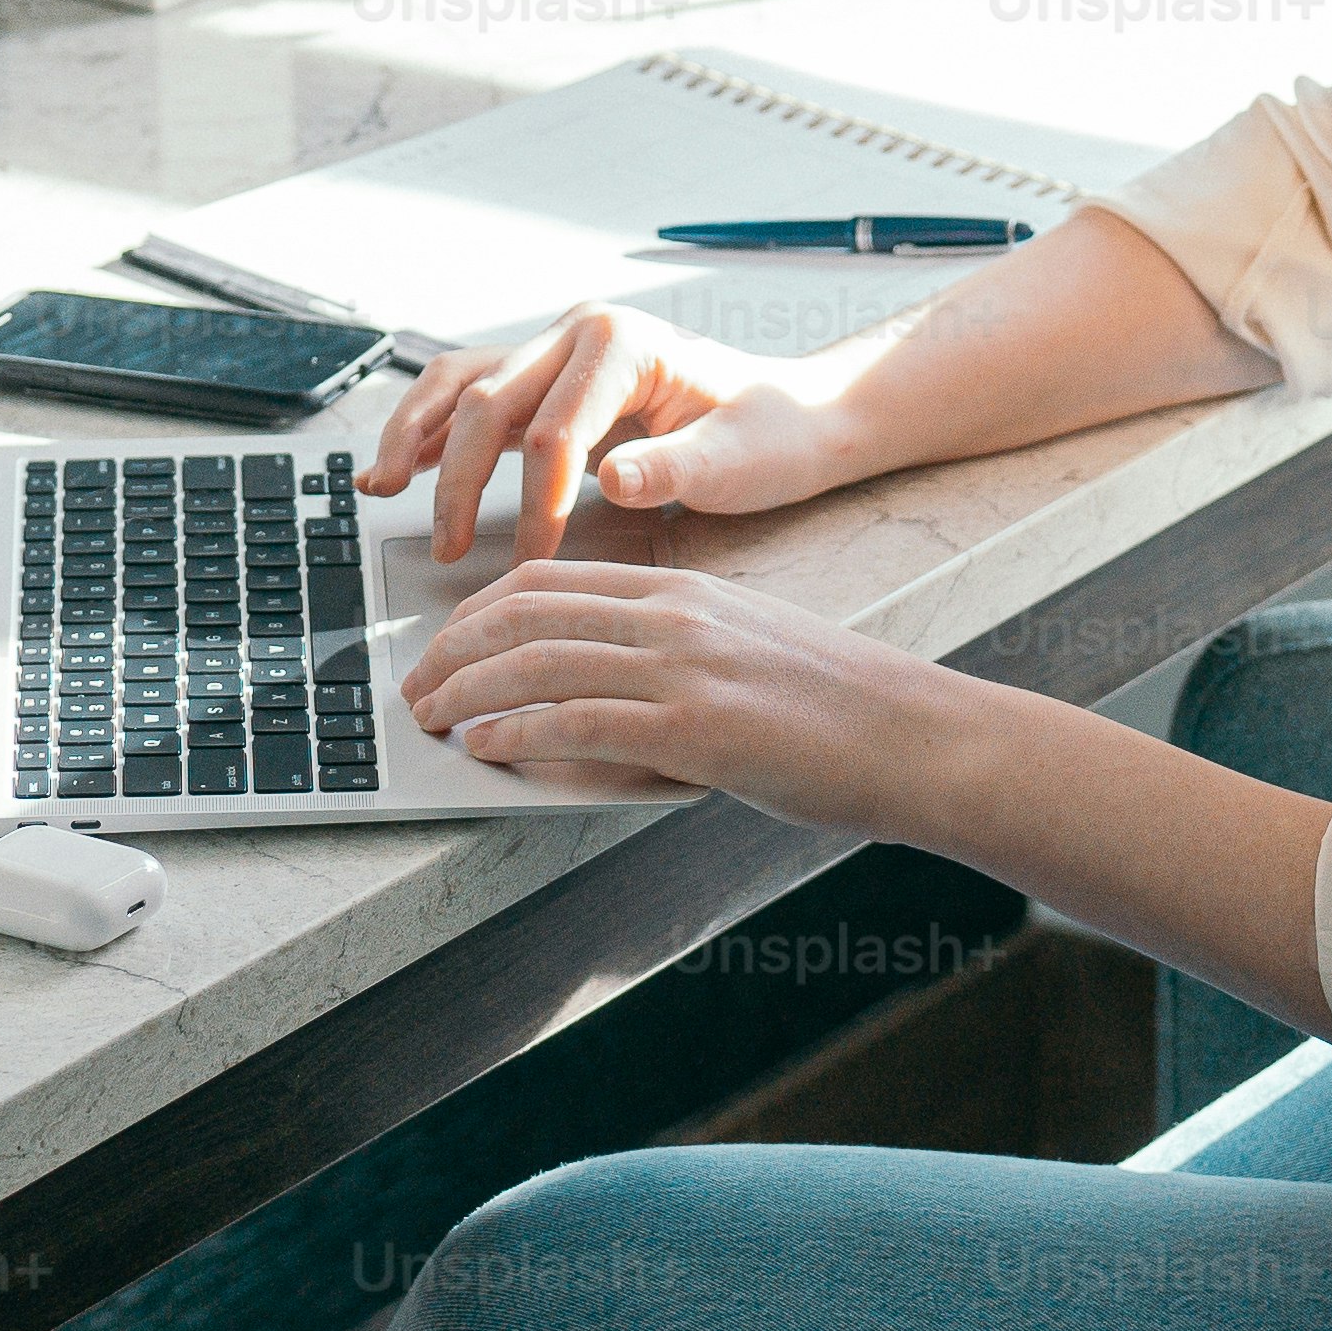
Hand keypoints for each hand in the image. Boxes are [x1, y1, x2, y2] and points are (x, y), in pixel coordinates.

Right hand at [358, 304, 866, 564]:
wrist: (794, 413)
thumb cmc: (772, 435)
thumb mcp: (739, 459)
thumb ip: (675, 468)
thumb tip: (610, 480)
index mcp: (625, 343)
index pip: (556, 426)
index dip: (538, 498)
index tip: (535, 556)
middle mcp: (579, 334)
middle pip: (488, 400)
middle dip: (457, 478)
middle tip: (447, 549)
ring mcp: (557, 351)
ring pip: (460, 384)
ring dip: (415, 436)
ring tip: (378, 488)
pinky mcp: (546, 379)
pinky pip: (469, 396)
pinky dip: (427, 429)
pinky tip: (395, 471)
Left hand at [399, 555, 942, 825]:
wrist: (916, 736)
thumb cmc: (842, 709)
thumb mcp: (745, 655)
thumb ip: (671, 661)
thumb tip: (596, 703)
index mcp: (684, 591)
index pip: (549, 583)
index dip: (475, 614)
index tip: (443, 648)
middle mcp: (674, 616)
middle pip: (524, 613)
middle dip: (451, 651)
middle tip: (415, 689)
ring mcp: (682, 668)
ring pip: (537, 662)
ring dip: (466, 693)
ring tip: (431, 720)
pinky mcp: (693, 727)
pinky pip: (576, 721)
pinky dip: (516, 732)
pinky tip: (486, 747)